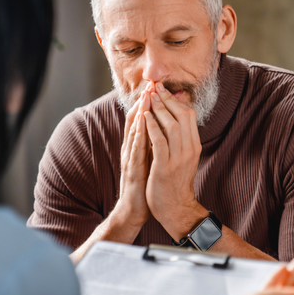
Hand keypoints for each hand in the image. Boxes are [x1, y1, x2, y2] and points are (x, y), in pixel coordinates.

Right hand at [114, 87, 153, 229]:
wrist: (135, 210)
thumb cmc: (144, 185)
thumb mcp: (150, 160)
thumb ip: (153, 144)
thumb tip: (163, 128)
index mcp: (137, 147)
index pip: (141, 120)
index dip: (147, 103)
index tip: (155, 87)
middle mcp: (131, 149)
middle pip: (135, 121)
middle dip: (143, 102)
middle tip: (150, 85)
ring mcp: (130, 159)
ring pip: (134, 131)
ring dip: (139, 113)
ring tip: (146, 97)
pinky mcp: (132, 170)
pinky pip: (135, 149)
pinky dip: (139, 134)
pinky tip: (143, 123)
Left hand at [143, 82, 205, 240]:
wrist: (175, 208)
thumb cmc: (175, 182)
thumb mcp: (183, 158)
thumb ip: (180, 139)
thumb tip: (173, 119)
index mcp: (194, 145)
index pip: (189, 115)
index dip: (175, 100)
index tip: (163, 90)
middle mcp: (189, 149)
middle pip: (182, 116)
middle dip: (167, 100)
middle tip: (155, 88)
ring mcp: (178, 158)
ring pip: (171, 125)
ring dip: (159, 109)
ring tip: (149, 98)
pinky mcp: (165, 166)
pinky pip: (159, 141)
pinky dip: (151, 127)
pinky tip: (144, 117)